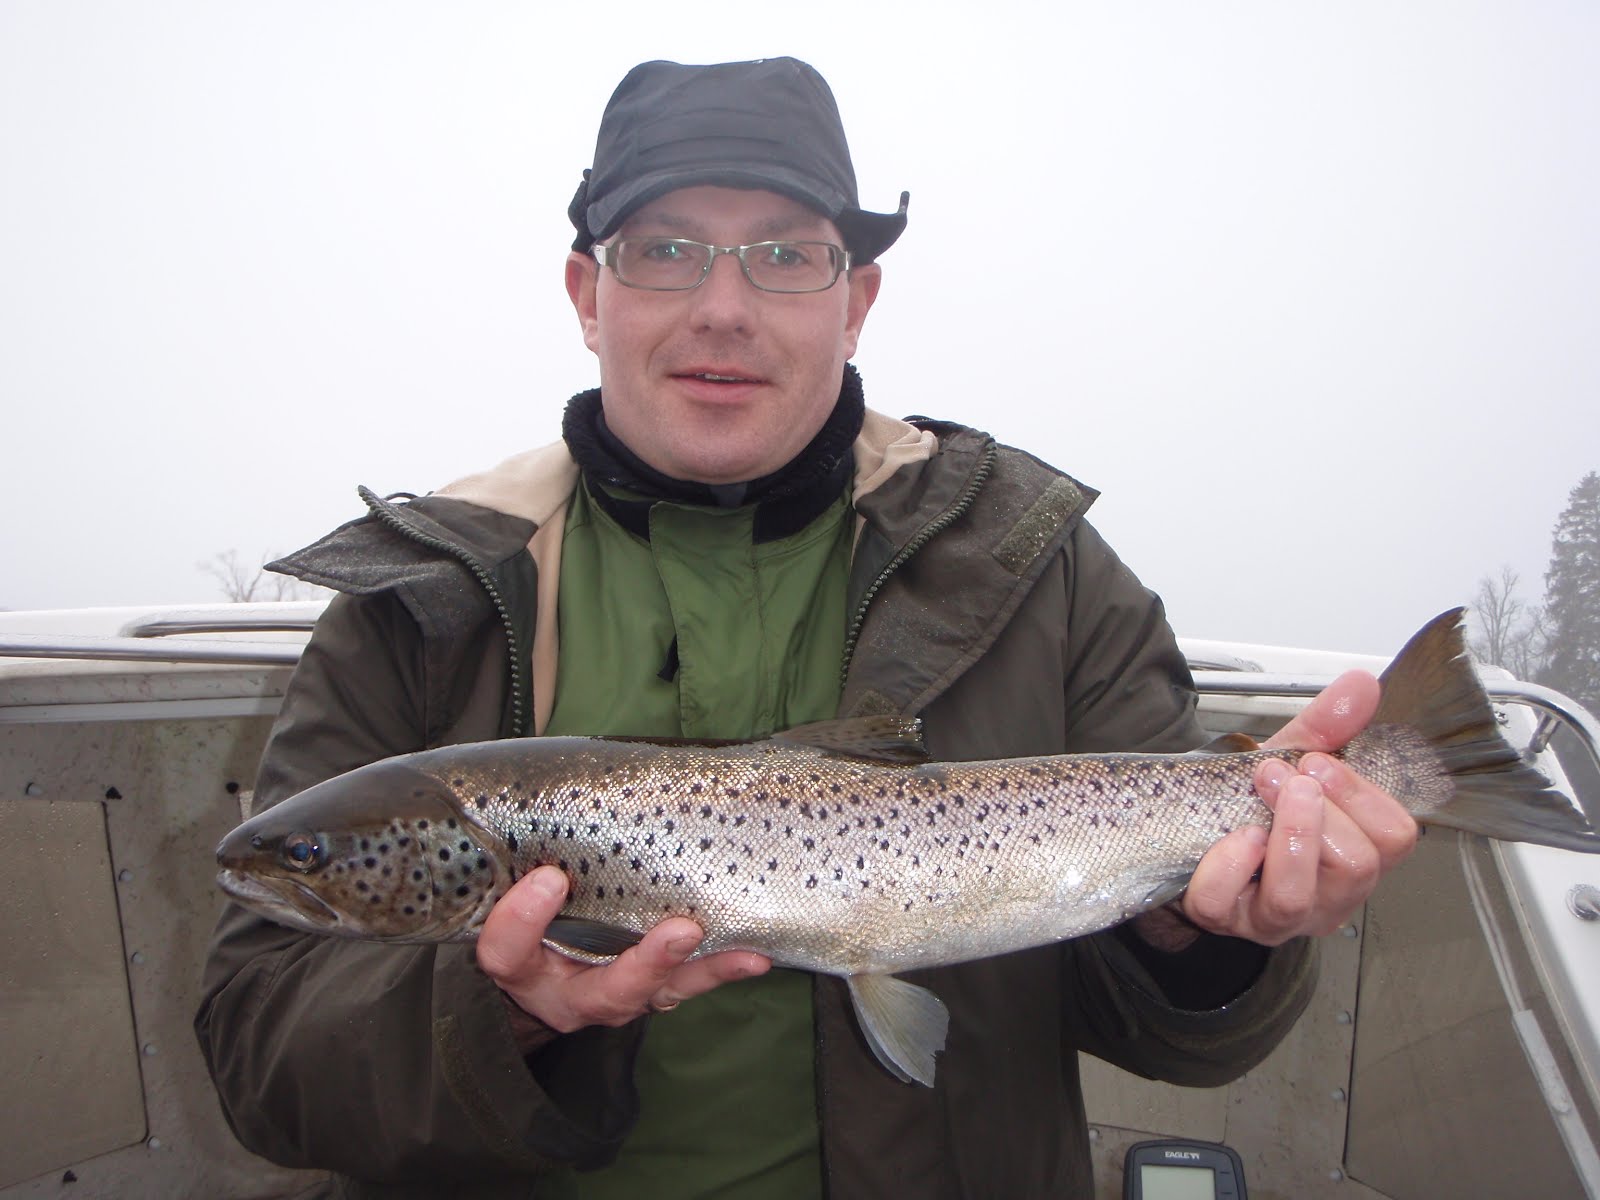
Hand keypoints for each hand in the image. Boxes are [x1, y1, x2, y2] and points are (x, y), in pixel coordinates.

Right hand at [476, 866, 770, 1046]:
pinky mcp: (652, 988)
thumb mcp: (503, 894)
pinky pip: (688, 983)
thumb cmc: (524, 915)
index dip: (522, 921)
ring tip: (746, 957)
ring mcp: (616, 995)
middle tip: (682, 933)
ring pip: (662, 992)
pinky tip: (756, 955)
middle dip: (647, 964)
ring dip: (705, 971)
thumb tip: (549, 840)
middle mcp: (570, 993)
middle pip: (605, 991)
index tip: (548, 878)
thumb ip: (517, 873)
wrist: (537, 969)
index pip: (507, 952)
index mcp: (519, 966)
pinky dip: (722, 967)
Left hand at [1151, 669, 1418, 948]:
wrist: (1184, 830)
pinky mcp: (1224, 920)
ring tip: (1265, 789)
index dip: (1362, 795)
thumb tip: (1361, 685)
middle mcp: (1325, 895)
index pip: (1395, 838)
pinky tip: (1234, 837)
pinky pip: (1228, 902)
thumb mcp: (1288, 760)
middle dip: (1320, 809)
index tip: (1318, 762)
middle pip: (1358, 867)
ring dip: (1285, 833)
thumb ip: (1327, 726)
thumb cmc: (1249, 804)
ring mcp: (1275, 916)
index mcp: (1354, 855)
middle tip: (1280, 774)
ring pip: (1298, 895)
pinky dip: (1230, 864)